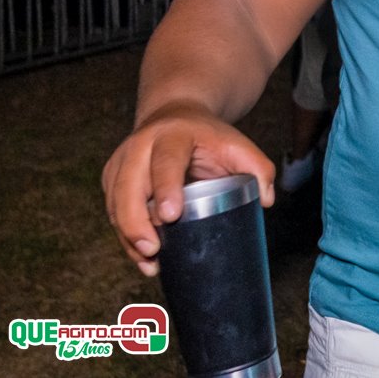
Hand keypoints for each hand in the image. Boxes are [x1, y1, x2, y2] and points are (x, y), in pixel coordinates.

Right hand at [102, 102, 274, 275]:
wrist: (175, 115)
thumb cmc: (208, 136)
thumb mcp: (236, 144)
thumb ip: (258, 167)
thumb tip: (266, 200)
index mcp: (172, 135)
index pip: (166, 161)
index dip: (166, 188)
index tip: (171, 215)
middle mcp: (140, 146)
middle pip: (128, 187)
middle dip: (136, 221)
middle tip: (152, 249)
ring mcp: (121, 162)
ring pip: (115, 203)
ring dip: (128, 236)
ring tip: (149, 262)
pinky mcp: (111, 178)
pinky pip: (112, 211)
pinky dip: (123, 236)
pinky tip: (140, 255)